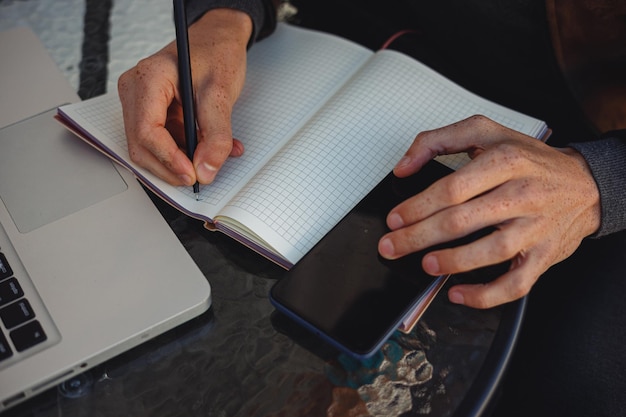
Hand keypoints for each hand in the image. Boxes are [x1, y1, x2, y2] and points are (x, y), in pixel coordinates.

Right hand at [117, 9, 251, 185]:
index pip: (147, 131)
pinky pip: (162, 141)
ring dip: (181, 161)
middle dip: (171, 167)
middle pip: (141, 145)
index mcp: (148, 79)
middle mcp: (135, 90)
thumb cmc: (216, 53)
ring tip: (212, 157)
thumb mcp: (221, 94)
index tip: (192, 175)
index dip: (168, 160)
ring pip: (150, 148)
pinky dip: (184, 152)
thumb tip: (206, 169)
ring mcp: (139, 102)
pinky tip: (207, 148)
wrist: (218, 39)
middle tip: (200, 176)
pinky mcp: (151, 111)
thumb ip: (216, 135)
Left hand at [378, 115, 600, 307]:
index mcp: (504, 161)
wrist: (585, 184)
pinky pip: (516, 282)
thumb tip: (403, 167)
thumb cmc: (530, 160)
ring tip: (426, 265)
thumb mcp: (486, 133)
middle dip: (418, 237)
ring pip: (490, 251)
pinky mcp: (544, 255)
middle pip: (461, 221)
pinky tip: (459, 293)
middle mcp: (521, 194)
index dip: (417, 207)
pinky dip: (486, 295)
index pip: (451, 189)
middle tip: (392, 246)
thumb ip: (438, 141)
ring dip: (452, 262)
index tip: (395, 219)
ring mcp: (535, 227)